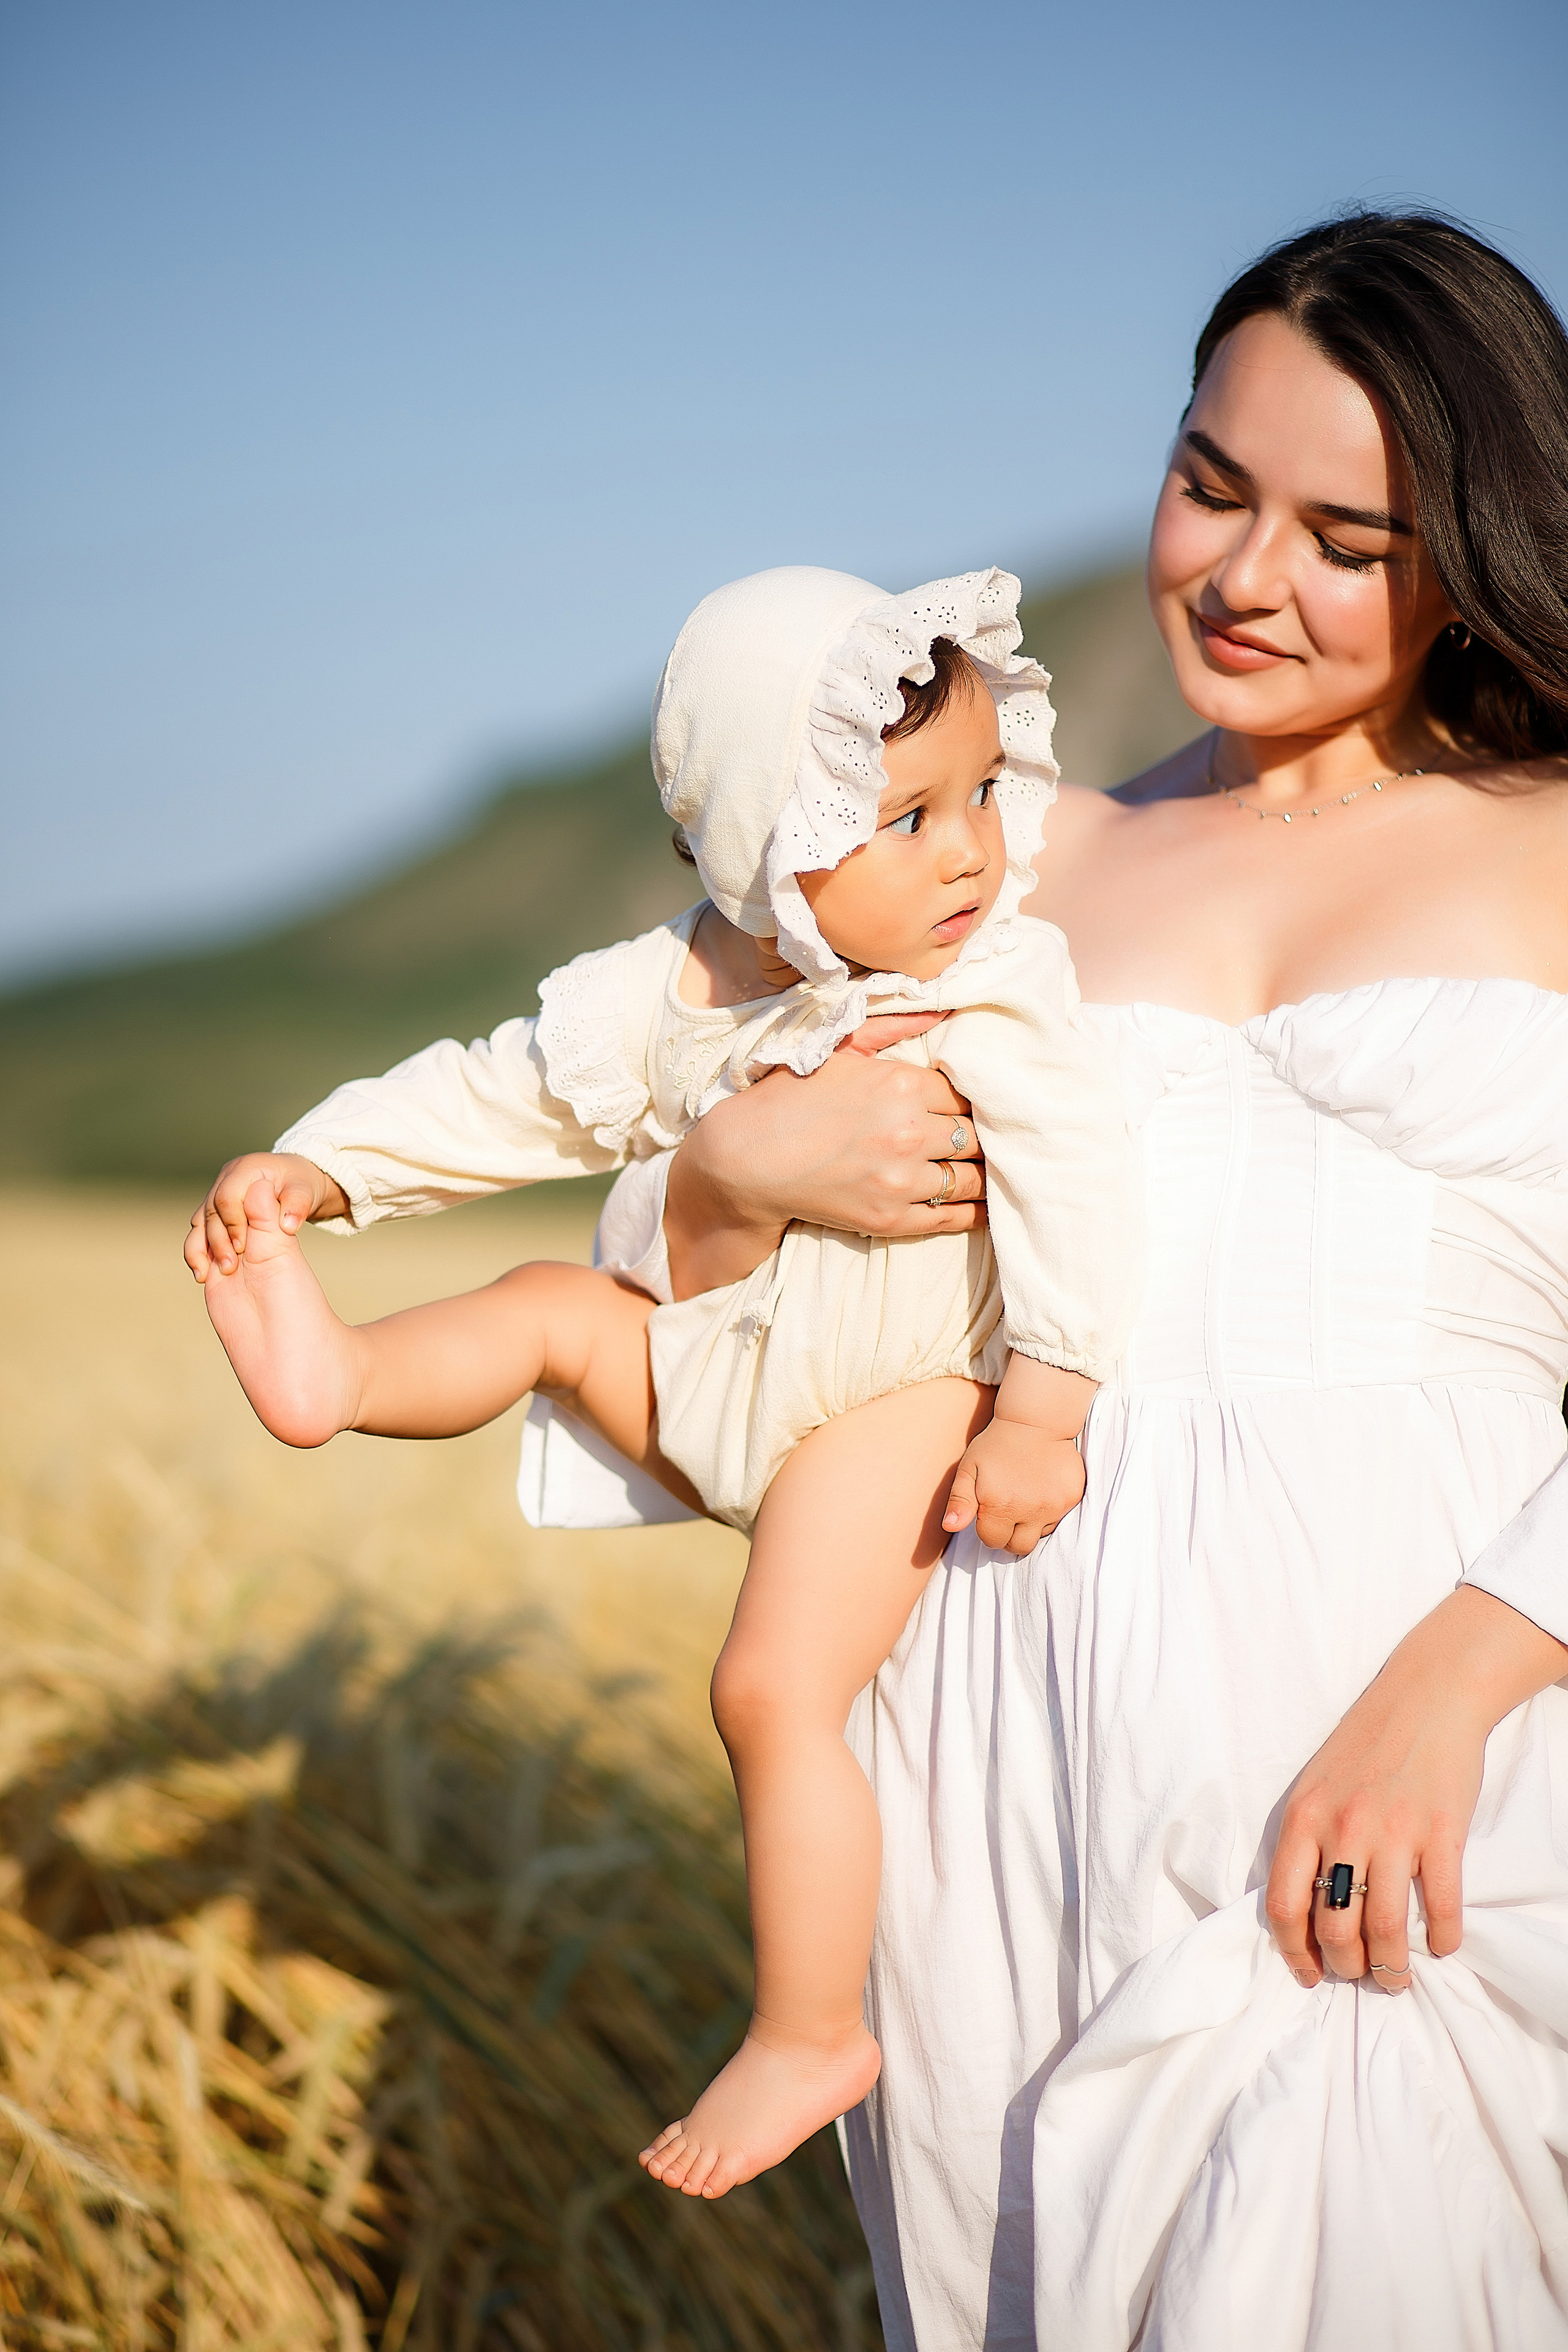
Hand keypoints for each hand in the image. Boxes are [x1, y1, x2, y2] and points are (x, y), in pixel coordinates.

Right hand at [185, 1152, 347, 1281]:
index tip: (242, 1248)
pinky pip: (199, 1231)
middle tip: (230, 1266)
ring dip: (200, 1248)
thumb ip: (298, 1206)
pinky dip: (197, 1251)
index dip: (232, 1223)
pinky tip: (203, 1273)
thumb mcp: (304, 1193)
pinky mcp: (212, 1211)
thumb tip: (288, 1224)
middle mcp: (226, 1179)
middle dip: (218, 1239)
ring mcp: (216, 1194)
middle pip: (211, 1210)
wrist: (291, 1187)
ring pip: (200, 1222)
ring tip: (205, 1275)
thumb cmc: (298, 1188)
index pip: (228, 1197)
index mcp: (246, 1170)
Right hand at [665, 1014, 985, 1299]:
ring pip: (970, 1176)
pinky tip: (988, 1206)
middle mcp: (907, 1131)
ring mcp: (900, 1179)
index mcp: (900, 1084)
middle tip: (985, 1137)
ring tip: (988, 1169)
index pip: (964, 1093)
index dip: (968, 1100)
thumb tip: (946, 1009)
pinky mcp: (891, 1217)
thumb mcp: (841, 1048)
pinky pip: (953, 1216)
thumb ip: (895, 1025)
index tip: (966, 1106)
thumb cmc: (790, 1097)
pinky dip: (976, 1212)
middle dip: (979, 1135)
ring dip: (981, 1172)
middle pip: (974, 1135)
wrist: (746, 1159)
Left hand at [943, 1425, 1085, 1555]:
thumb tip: (951, 1526)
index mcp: (999, 1505)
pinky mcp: (1072, 1497)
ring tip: (1025, 1497)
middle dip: (1009, 1535)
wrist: (1036, 1420)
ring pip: (1039, 1535)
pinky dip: (1048, 1511)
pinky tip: (1041, 1490)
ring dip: (1030, 1524)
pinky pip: (1059, 1519)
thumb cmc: (996, 1444)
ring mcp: (1054, 1505)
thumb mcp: (969, 1468)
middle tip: (1008, 1511)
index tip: (989, 1510)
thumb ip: (959, 1501)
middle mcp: (1029, 1509)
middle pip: (1018, 1547)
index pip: (992, 1541)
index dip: (987, 1528)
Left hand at [1264, 1586, 1567, 1993]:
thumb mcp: (1315, 1787)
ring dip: (1391, 1968)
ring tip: (1396, 1976)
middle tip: (1359, 1974)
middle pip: (1335, 1928)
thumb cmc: (1366, 1744)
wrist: (1426, 1696)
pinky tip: (1440, 1945)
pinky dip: (1441, 1938)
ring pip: (1384, 1929)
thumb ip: (1307, 1841)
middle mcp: (1343, 1829)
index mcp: (1304, 1819)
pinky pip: (1440, 1907)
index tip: (1309, 1973)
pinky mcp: (1441, 1833)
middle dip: (1346, 1967)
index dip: (1294, 1952)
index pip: (1284, 1906)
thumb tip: (1304, 1910)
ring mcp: (1394, 1833)